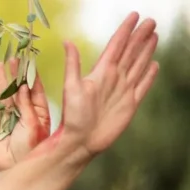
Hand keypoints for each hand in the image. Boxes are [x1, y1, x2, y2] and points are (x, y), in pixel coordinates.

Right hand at [0, 59, 51, 178]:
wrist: (16, 171)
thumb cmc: (31, 151)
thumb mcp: (33, 125)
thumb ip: (27, 106)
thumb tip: (22, 87)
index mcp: (39, 112)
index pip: (36, 89)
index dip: (32, 76)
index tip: (29, 60)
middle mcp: (25, 112)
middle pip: (19, 89)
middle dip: (16, 74)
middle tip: (13, 57)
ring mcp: (9, 118)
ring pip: (4, 95)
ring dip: (1, 80)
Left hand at [43, 13, 158, 160]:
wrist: (81, 142)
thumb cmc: (72, 117)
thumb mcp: (71, 88)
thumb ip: (72, 65)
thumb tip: (67, 41)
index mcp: (101, 73)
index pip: (116, 46)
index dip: (125, 31)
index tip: (133, 15)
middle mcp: (113, 79)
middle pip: (131, 52)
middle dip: (140, 36)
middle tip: (151, 21)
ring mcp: (123, 91)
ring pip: (138, 65)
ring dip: (146, 51)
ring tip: (153, 36)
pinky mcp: (130, 104)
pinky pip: (143, 86)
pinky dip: (149, 76)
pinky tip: (154, 65)